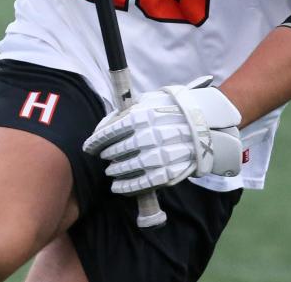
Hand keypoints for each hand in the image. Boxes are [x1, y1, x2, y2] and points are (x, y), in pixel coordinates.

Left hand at [83, 77, 242, 195]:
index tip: (88, 147)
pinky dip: (126, 187)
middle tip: (103, 157)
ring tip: (111, 171)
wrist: (202, 125)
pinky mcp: (167, 172)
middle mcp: (147, 136)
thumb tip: (103, 126)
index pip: (109, 132)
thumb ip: (125, 113)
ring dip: (115, 171)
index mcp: (141, 116)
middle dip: (107, 155)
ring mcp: (158, 156)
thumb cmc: (170, 110)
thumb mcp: (148, 102)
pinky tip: (118, 187)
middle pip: (117, 150)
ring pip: (127, 168)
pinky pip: (142, 184)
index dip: (95, 141)